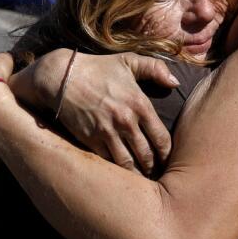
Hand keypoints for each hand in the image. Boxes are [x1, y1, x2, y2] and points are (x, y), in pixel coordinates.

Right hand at [15, 48, 179, 173]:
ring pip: (128, 163)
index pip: (162, 138)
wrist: (62, 77)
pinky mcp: (90, 140)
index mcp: (139, 104)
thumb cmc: (97, 68)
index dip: (167, 154)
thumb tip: (175, 83)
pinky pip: (108, 162)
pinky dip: (116, 170)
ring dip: (136, 173)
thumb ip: (155, 68)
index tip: (168, 160)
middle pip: (146, 155)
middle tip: (157, 173)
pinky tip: (121, 175)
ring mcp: (107, 132)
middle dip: (153, 167)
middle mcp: (125, 121)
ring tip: (141, 178)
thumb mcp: (128, 61)